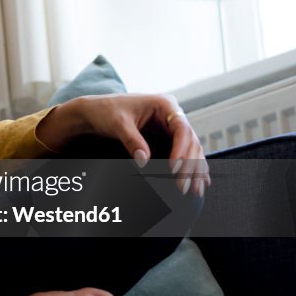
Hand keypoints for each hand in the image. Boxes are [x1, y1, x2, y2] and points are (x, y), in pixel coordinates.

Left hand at [39, 93, 209, 197]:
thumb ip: (132, 141)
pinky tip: (200, 181)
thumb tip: (143, 161)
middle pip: (190, 141)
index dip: (181, 150)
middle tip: (184, 187)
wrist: (95, 112)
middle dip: (190, 165)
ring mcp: (171, 127)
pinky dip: (190, 167)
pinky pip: (183, 153)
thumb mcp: (118, 124)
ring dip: (194, 170)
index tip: (174, 168)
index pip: (181, 129)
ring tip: (195, 190)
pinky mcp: (166, 138)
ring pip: (190, 149)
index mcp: (164, 104)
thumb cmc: (106, 112)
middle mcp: (172, 115)